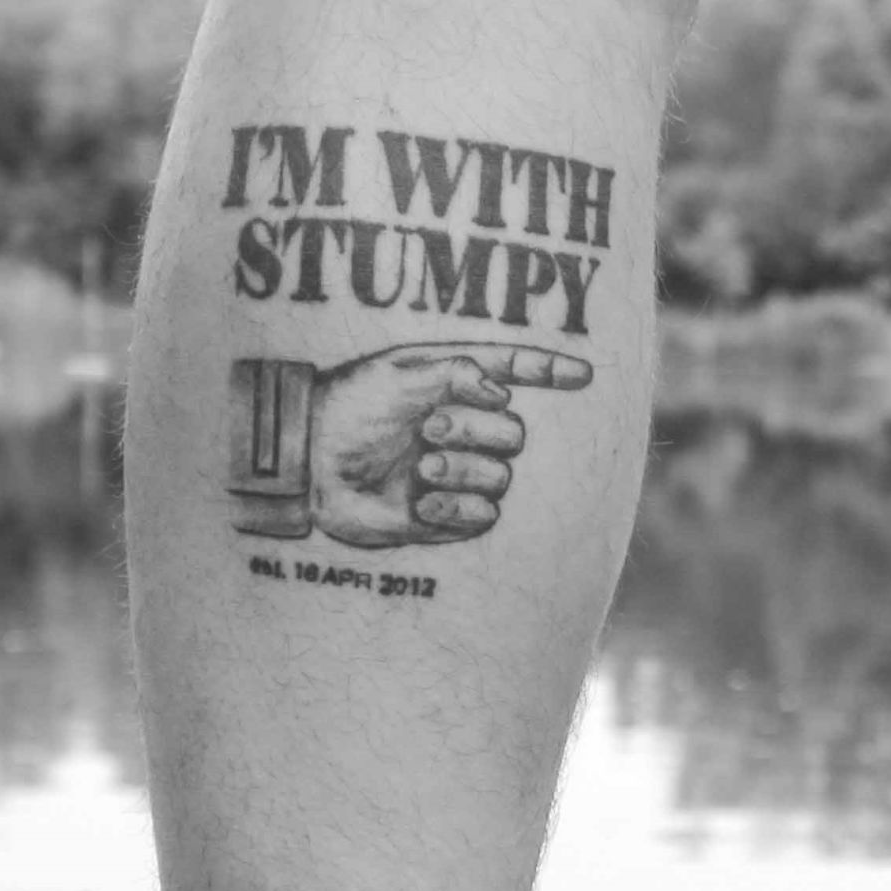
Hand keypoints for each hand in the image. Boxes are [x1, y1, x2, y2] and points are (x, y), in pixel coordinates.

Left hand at [278, 343, 594, 548]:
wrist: (305, 462)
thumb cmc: (346, 407)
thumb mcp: (398, 374)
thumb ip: (455, 373)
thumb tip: (501, 393)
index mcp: (452, 385)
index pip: (513, 375)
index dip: (550, 373)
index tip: (586, 375)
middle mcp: (461, 428)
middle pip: (514, 434)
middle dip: (480, 431)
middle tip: (430, 430)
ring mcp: (454, 474)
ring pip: (501, 477)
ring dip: (465, 471)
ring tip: (421, 469)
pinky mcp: (445, 517)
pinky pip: (484, 517)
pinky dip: (457, 509)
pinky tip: (421, 503)